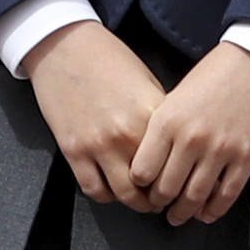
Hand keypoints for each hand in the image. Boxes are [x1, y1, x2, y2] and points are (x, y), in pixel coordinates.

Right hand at [29, 20, 168, 209]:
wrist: (64, 46)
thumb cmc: (108, 59)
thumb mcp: (147, 83)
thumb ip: (160, 117)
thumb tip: (174, 146)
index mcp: (153, 114)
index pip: (177, 160)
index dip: (182, 176)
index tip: (184, 182)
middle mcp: (128, 134)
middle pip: (154, 184)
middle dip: (162, 197)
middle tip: (164, 199)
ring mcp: (99, 145)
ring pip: (125, 195)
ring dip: (136, 203)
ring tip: (141, 200)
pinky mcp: (73, 151)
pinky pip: (94, 190)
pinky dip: (106, 197)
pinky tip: (111, 190)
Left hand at [135, 39, 249, 225]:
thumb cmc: (216, 73)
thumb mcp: (177, 95)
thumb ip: (163, 129)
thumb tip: (152, 162)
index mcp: (167, 121)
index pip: (141, 171)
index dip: (139, 186)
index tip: (142, 188)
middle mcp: (190, 140)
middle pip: (166, 190)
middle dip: (159, 203)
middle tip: (158, 205)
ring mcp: (220, 151)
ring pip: (194, 198)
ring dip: (183, 212)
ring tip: (178, 215)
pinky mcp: (246, 157)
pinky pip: (226, 195)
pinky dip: (213, 210)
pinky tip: (205, 213)